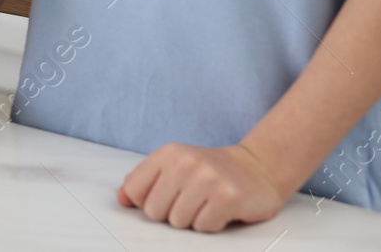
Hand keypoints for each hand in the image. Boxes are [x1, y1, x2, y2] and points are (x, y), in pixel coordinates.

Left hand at [118, 143, 288, 231]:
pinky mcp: (228, 197)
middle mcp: (185, 163)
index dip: (145, 202)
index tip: (162, 199)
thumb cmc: (211, 171)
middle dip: (170, 214)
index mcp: (168, 154)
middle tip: (190, 202)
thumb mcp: (174, 166)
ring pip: (178, 222)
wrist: (258, 167)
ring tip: (205, 204)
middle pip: (154, 211)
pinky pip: (203, 227)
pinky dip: (211, 224)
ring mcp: (207, 179)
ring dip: (192, 220)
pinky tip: (220, 210)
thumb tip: (122, 199)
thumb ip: (145, 180)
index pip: (134, 190)